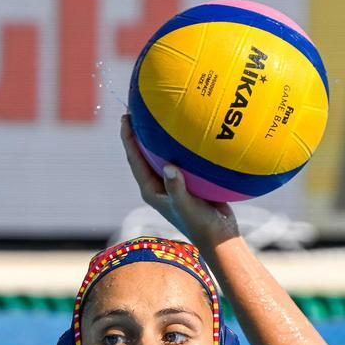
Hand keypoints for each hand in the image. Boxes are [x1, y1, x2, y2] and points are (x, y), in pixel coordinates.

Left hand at [120, 114, 239, 249]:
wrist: (219, 235)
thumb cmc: (200, 224)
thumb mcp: (187, 206)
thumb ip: (177, 188)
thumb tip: (169, 167)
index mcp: (151, 190)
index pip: (134, 159)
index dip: (128, 138)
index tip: (125, 118)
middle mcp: (158, 184)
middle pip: (143, 153)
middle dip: (138, 132)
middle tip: (137, 108)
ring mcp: (172, 182)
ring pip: (161, 153)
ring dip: (158, 135)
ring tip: (159, 113)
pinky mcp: (187, 180)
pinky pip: (180, 156)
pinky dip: (180, 143)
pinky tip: (190, 128)